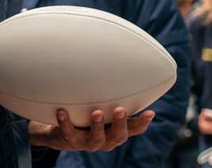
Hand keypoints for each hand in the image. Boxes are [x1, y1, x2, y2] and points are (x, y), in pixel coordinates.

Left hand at [28, 107, 152, 151]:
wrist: (61, 134)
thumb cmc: (87, 118)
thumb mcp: (103, 108)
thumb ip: (113, 97)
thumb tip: (125, 69)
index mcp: (116, 131)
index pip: (133, 129)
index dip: (142, 123)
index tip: (150, 112)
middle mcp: (105, 139)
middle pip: (117, 136)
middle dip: (120, 124)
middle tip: (120, 110)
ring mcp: (88, 142)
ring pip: (96, 138)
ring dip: (97, 125)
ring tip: (96, 112)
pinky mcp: (70, 141)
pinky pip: (68, 133)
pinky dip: (65, 123)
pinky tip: (62, 111)